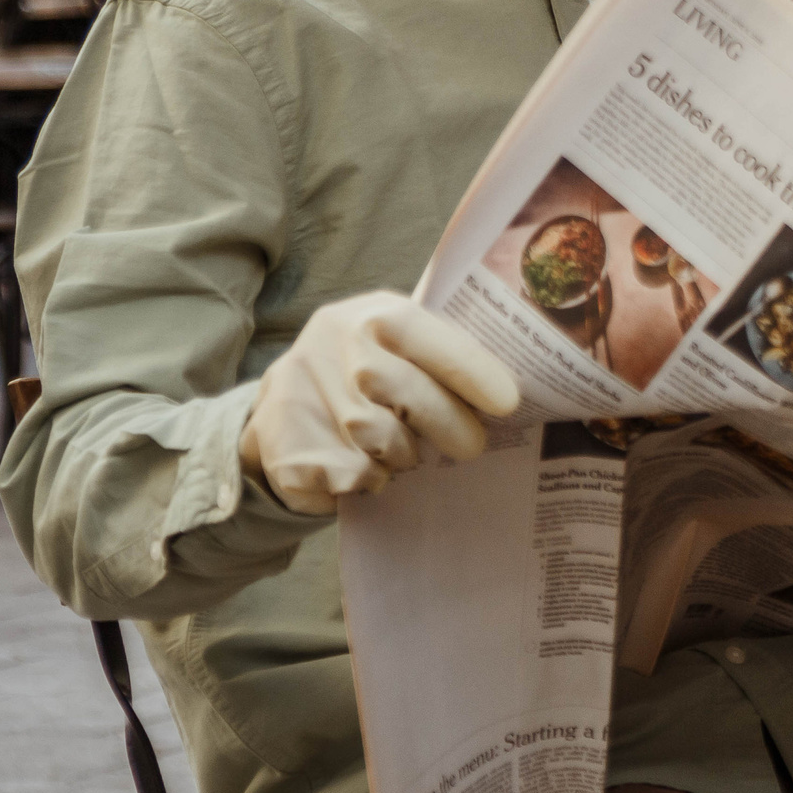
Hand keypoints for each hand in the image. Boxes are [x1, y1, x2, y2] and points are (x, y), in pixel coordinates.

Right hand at [239, 292, 520, 514]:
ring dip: (402, 455)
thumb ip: (443, 357)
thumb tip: (511, 395)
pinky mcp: (282, 438)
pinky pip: (349, 473)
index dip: (471, 371)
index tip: (508, 404)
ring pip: (380, 439)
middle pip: (407, 393)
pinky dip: (368, 479)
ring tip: (403, 451)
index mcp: (373, 313)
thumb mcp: (399, 348)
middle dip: (449, 425)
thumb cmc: (367, 376)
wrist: (281, 407)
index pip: (427, 337)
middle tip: (470, 445)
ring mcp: (301, 387)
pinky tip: (364, 466)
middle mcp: (333, 342)